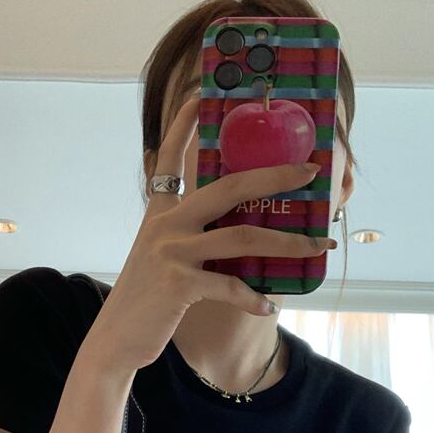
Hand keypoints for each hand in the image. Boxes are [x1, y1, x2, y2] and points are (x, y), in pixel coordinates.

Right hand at [94, 91, 334, 374]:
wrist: (115, 339)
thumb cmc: (145, 301)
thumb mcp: (158, 258)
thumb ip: (185, 236)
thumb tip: (234, 230)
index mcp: (159, 213)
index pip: (170, 158)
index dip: (183, 123)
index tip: (199, 93)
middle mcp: (165, 225)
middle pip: (228, 187)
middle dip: (275, 176)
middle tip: (309, 171)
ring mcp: (172, 252)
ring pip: (242, 237)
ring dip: (287, 242)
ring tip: (318, 245)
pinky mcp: (179, 285)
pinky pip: (229, 287)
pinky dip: (254, 298)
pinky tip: (270, 306)